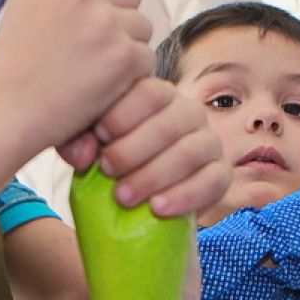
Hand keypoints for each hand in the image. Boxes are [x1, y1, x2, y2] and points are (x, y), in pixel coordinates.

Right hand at [0, 0, 151, 158]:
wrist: (5, 110)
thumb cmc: (14, 62)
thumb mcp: (28, 0)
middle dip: (118, 16)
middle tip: (87, 46)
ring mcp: (106, 23)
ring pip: (142, 25)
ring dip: (126, 47)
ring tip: (90, 67)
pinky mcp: (124, 57)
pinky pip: (146, 58)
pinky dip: (129, 76)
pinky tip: (99, 87)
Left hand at [59, 77, 228, 217]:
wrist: (138, 203)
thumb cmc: (111, 164)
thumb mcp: (88, 147)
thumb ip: (79, 140)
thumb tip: (84, 153)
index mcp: (157, 96)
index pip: (149, 91)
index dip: (123, 114)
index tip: (99, 136)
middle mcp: (188, 113)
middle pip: (170, 123)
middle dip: (134, 150)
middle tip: (108, 171)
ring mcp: (208, 142)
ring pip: (190, 152)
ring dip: (154, 176)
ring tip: (124, 197)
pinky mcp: (220, 173)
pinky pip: (213, 181)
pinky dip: (184, 196)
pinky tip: (157, 208)